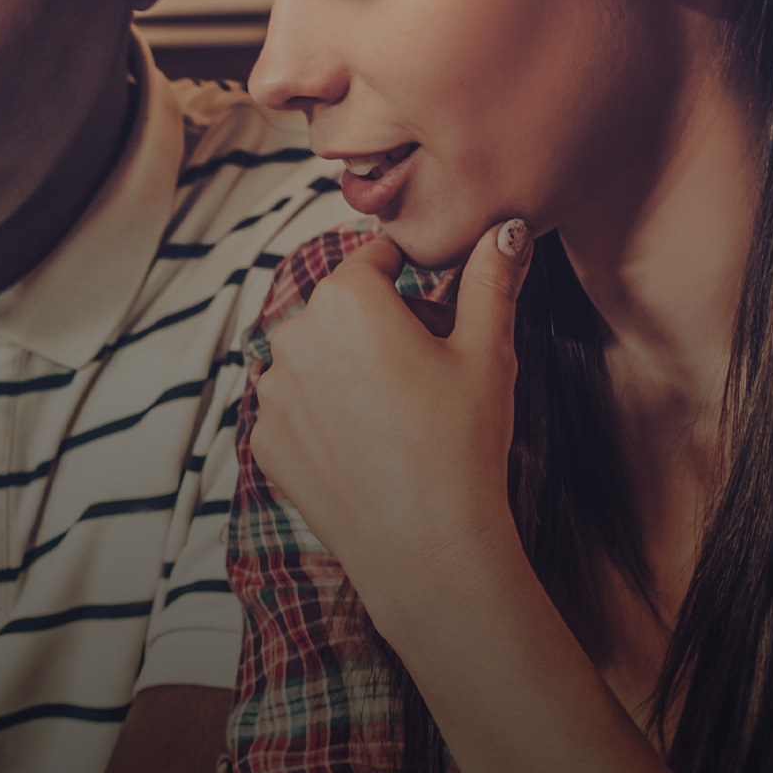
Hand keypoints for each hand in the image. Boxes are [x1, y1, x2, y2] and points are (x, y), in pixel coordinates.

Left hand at [249, 219, 531, 608]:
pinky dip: (328, 418)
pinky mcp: (266, 441)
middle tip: (432, 373)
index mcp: (344, 297)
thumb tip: (506, 227)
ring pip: (318, 359)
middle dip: (383, 326)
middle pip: (345, 309)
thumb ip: (492, 278)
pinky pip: (299, 410)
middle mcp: (292, 336)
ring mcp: (271, 392)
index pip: (379, 259)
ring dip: (350, 370)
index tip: (440, 313)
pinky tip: (369, 446)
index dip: (416, 279)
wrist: (424, 545)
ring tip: (402, 415)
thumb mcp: (488, 349)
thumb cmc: (461, 441)